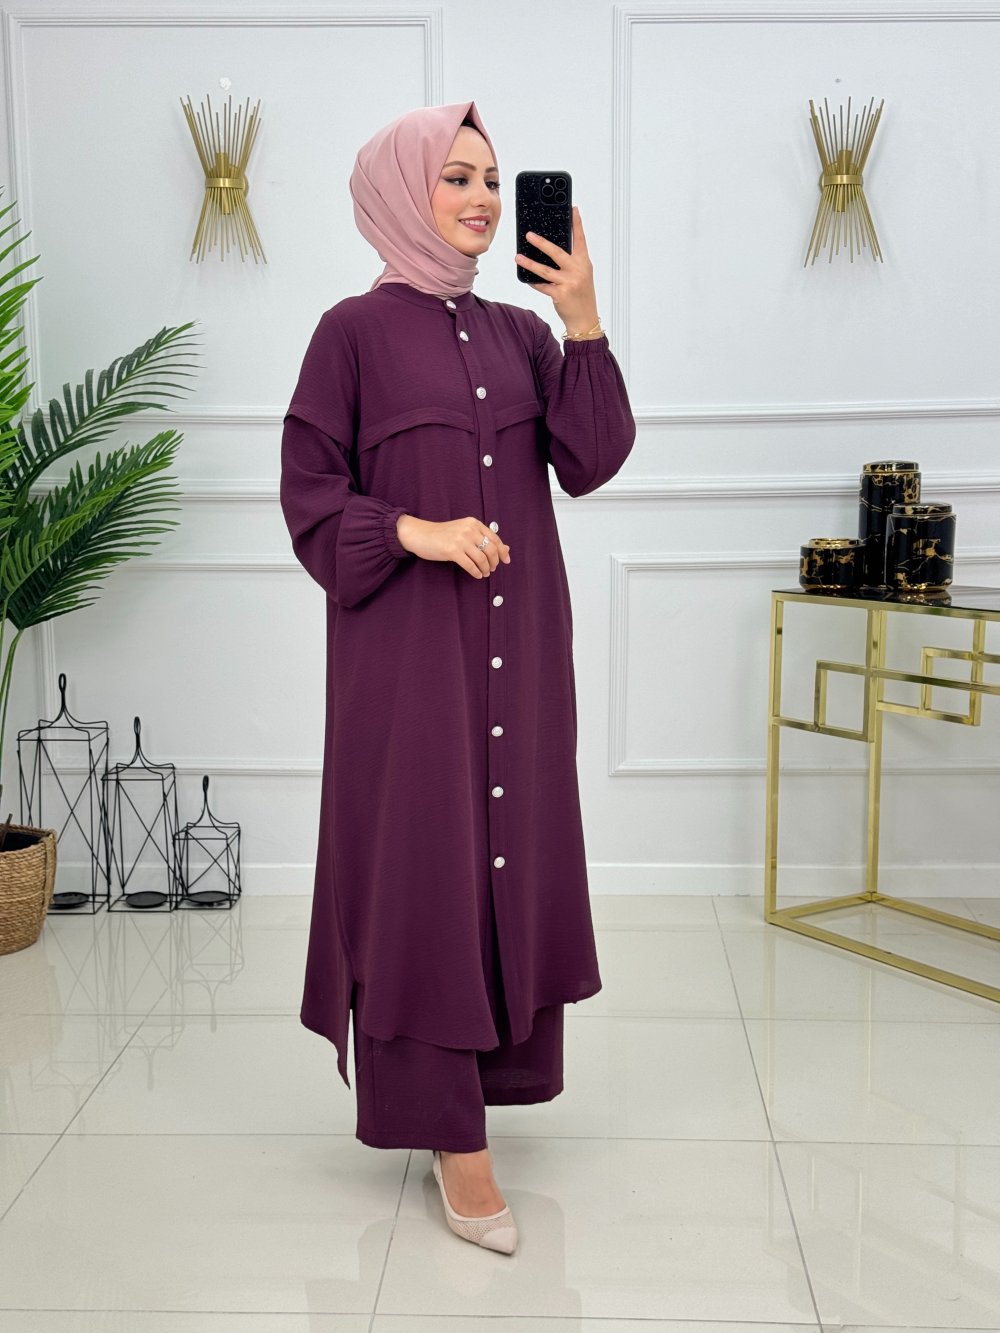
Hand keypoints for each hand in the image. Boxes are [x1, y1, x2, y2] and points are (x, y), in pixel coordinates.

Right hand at [396, 514, 510, 579]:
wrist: (420, 535)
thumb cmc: (442, 535)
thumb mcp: (464, 532)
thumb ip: (483, 538)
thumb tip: (506, 549)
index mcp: (473, 523)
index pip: (495, 538)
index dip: (502, 551)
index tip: (506, 561)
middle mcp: (469, 530)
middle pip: (491, 549)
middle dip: (494, 562)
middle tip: (492, 569)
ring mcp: (460, 540)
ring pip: (482, 559)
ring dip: (485, 569)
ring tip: (484, 573)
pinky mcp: (452, 551)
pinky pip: (470, 565)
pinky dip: (476, 572)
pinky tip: (477, 575)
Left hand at [515, 206, 599, 333]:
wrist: (585, 320)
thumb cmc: (582, 296)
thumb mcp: (582, 275)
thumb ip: (571, 262)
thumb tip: (550, 250)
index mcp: (584, 263)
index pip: (580, 239)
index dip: (577, 223)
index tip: (573, 209)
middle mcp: (578, 271)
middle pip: (557, 252)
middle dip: (541, 242)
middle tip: (529, 235)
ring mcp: (569, 283)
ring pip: (545, 270)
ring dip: (529, 263)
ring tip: (518, 257)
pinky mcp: (560, 295)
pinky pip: (542, 286)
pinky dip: (533, 282)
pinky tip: (526, 277)